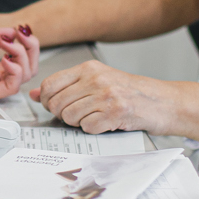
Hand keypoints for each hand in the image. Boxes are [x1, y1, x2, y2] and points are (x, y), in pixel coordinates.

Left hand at [0, 27, 41, 99]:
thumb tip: (12, 32)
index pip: (21, 59)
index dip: (27, 44)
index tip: (21, 30)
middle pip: (29, 69)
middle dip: (32, 49)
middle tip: (22, 35)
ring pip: (25, 76)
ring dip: (23, 56)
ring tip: (8, 44)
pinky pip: (11, 86)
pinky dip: (15, 70)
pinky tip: (5, 58)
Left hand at [29, 59, 198, 135]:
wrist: (164, 102)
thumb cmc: (130, 92)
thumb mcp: (97, 81)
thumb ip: (66, 86)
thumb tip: (34, 94)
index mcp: (88, 69)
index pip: (49, 85)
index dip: (47, 101)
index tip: (55, 106)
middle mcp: (96, 79)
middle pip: (56, 104)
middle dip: (63, 115)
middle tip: (79, 114)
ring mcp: (106, 95)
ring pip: (70, 117)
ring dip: (79, 123)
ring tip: (95, 117)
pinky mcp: (116, 113)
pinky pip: (88, 127)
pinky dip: (94, 130)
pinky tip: (106, 123)